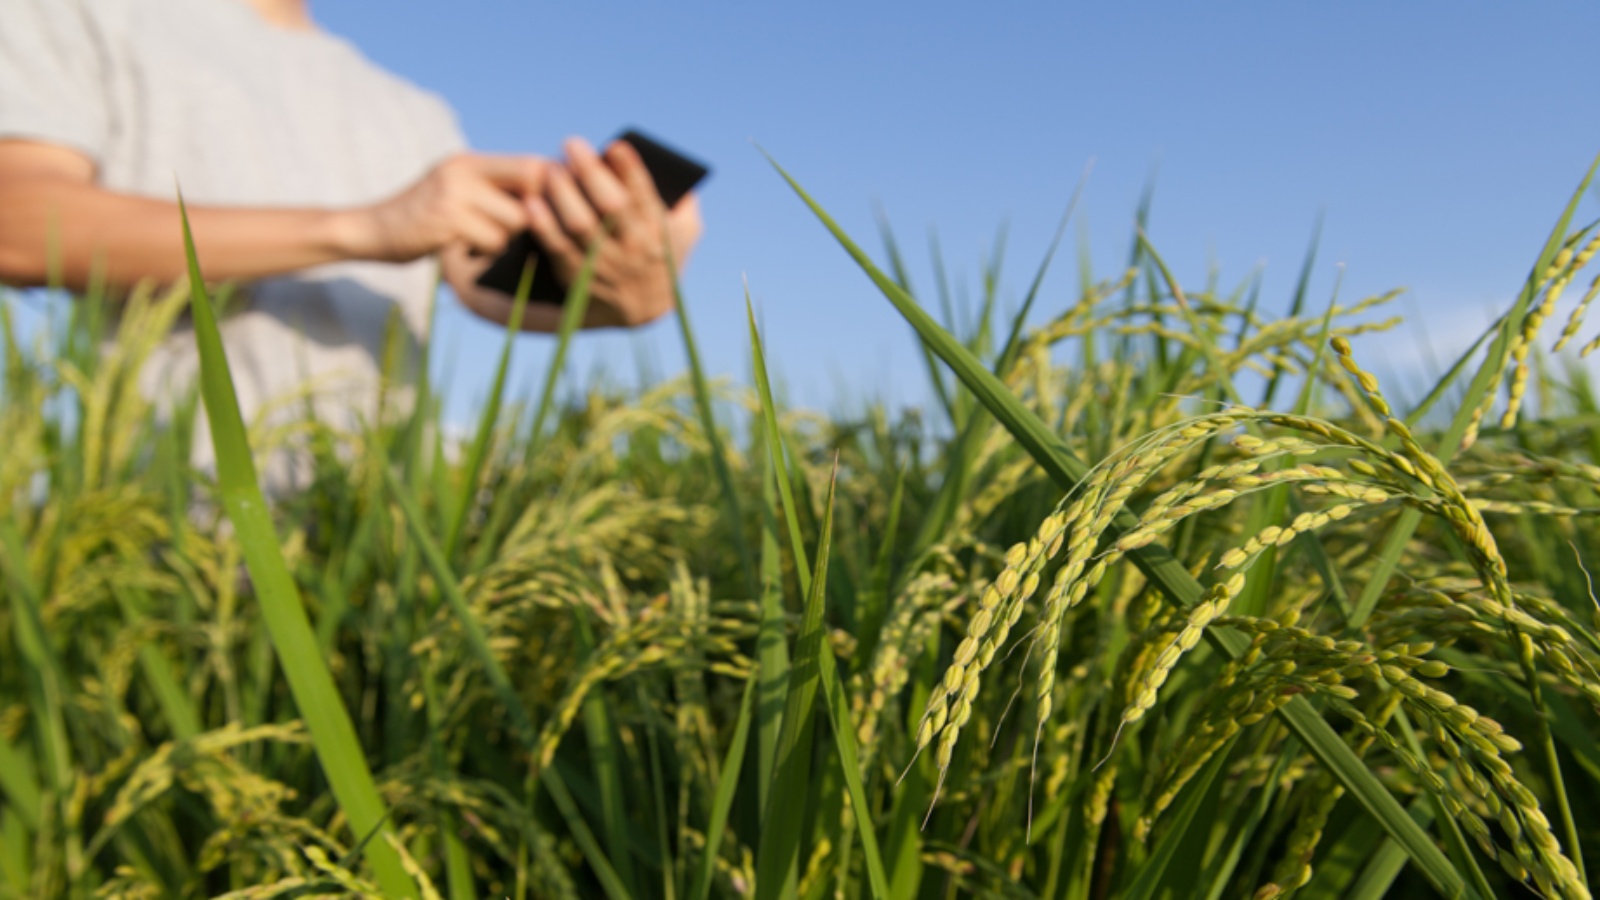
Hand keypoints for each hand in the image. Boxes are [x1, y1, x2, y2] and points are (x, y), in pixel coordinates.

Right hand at [347, 153, 548, 262]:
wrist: (370, 231)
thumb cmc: (421, 217)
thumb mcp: (455, 190)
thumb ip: (493, 188)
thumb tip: (548, 195)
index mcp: (470, 161)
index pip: (532, 165)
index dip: (549, 189)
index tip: (546, 211)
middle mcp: (464, 170)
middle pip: (532, 192)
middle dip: (531, 216)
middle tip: (510, 229)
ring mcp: (455, 193)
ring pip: (516, 221)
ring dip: (505, 238)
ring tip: (478, 238)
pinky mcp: (447, 220)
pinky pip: (494, 241)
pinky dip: (485, 251)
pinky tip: (464, 247)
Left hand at [524, 137, 702, 327]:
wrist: (643, 310)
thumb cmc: (661, 255)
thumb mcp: (686, 232)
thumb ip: (684, 200)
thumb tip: (673, 167)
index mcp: (659, 231)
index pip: (645, 195)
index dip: (629, 169)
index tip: (614, 145)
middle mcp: (634, 248)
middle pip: (610, 206)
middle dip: (589, 171)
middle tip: (571, 144)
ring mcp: (605, 265)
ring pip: (580, 225)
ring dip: (562, 193)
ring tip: (550, 169)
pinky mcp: (579, 277)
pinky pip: (557, 248)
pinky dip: (543, 224)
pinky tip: (532, 202)